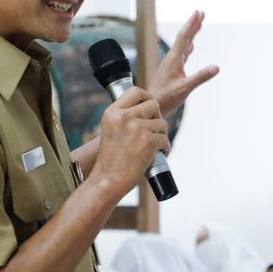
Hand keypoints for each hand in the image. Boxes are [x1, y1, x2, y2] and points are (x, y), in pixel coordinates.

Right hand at [89, 86, 168, 201]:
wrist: (107, 180)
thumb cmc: (111, 158)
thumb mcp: (112, 129)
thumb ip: (125, 116)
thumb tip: (150, 106)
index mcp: (112, 112)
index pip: (136, 91)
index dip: (147, 97)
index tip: (151, 108)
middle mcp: (123, 117)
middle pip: (153, 105)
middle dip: (157, 118)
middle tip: (153, 131)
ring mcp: (136, 128)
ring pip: (162, 123)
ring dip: (161, 135)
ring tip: (153, 146)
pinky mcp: (147, 142)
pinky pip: (165, 139)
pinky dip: (165, 148)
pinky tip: (158, 154)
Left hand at [148, 10, 218, 116]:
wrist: (151, 105)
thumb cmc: (166, 98)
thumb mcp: (185, 88)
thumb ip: (201, 77)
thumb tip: (216, 67)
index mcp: (173, 60)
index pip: (184, 38)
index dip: (191, 24)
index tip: (198, 13)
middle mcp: (172, 59)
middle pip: (183, 38)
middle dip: (192, 25)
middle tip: (201, 13)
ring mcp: (172, 65)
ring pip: (183, 45)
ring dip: (191, 35)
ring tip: (198, 25)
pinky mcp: (172, 71)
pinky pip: (182, 55)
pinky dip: (188, 48)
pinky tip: (191, 47)